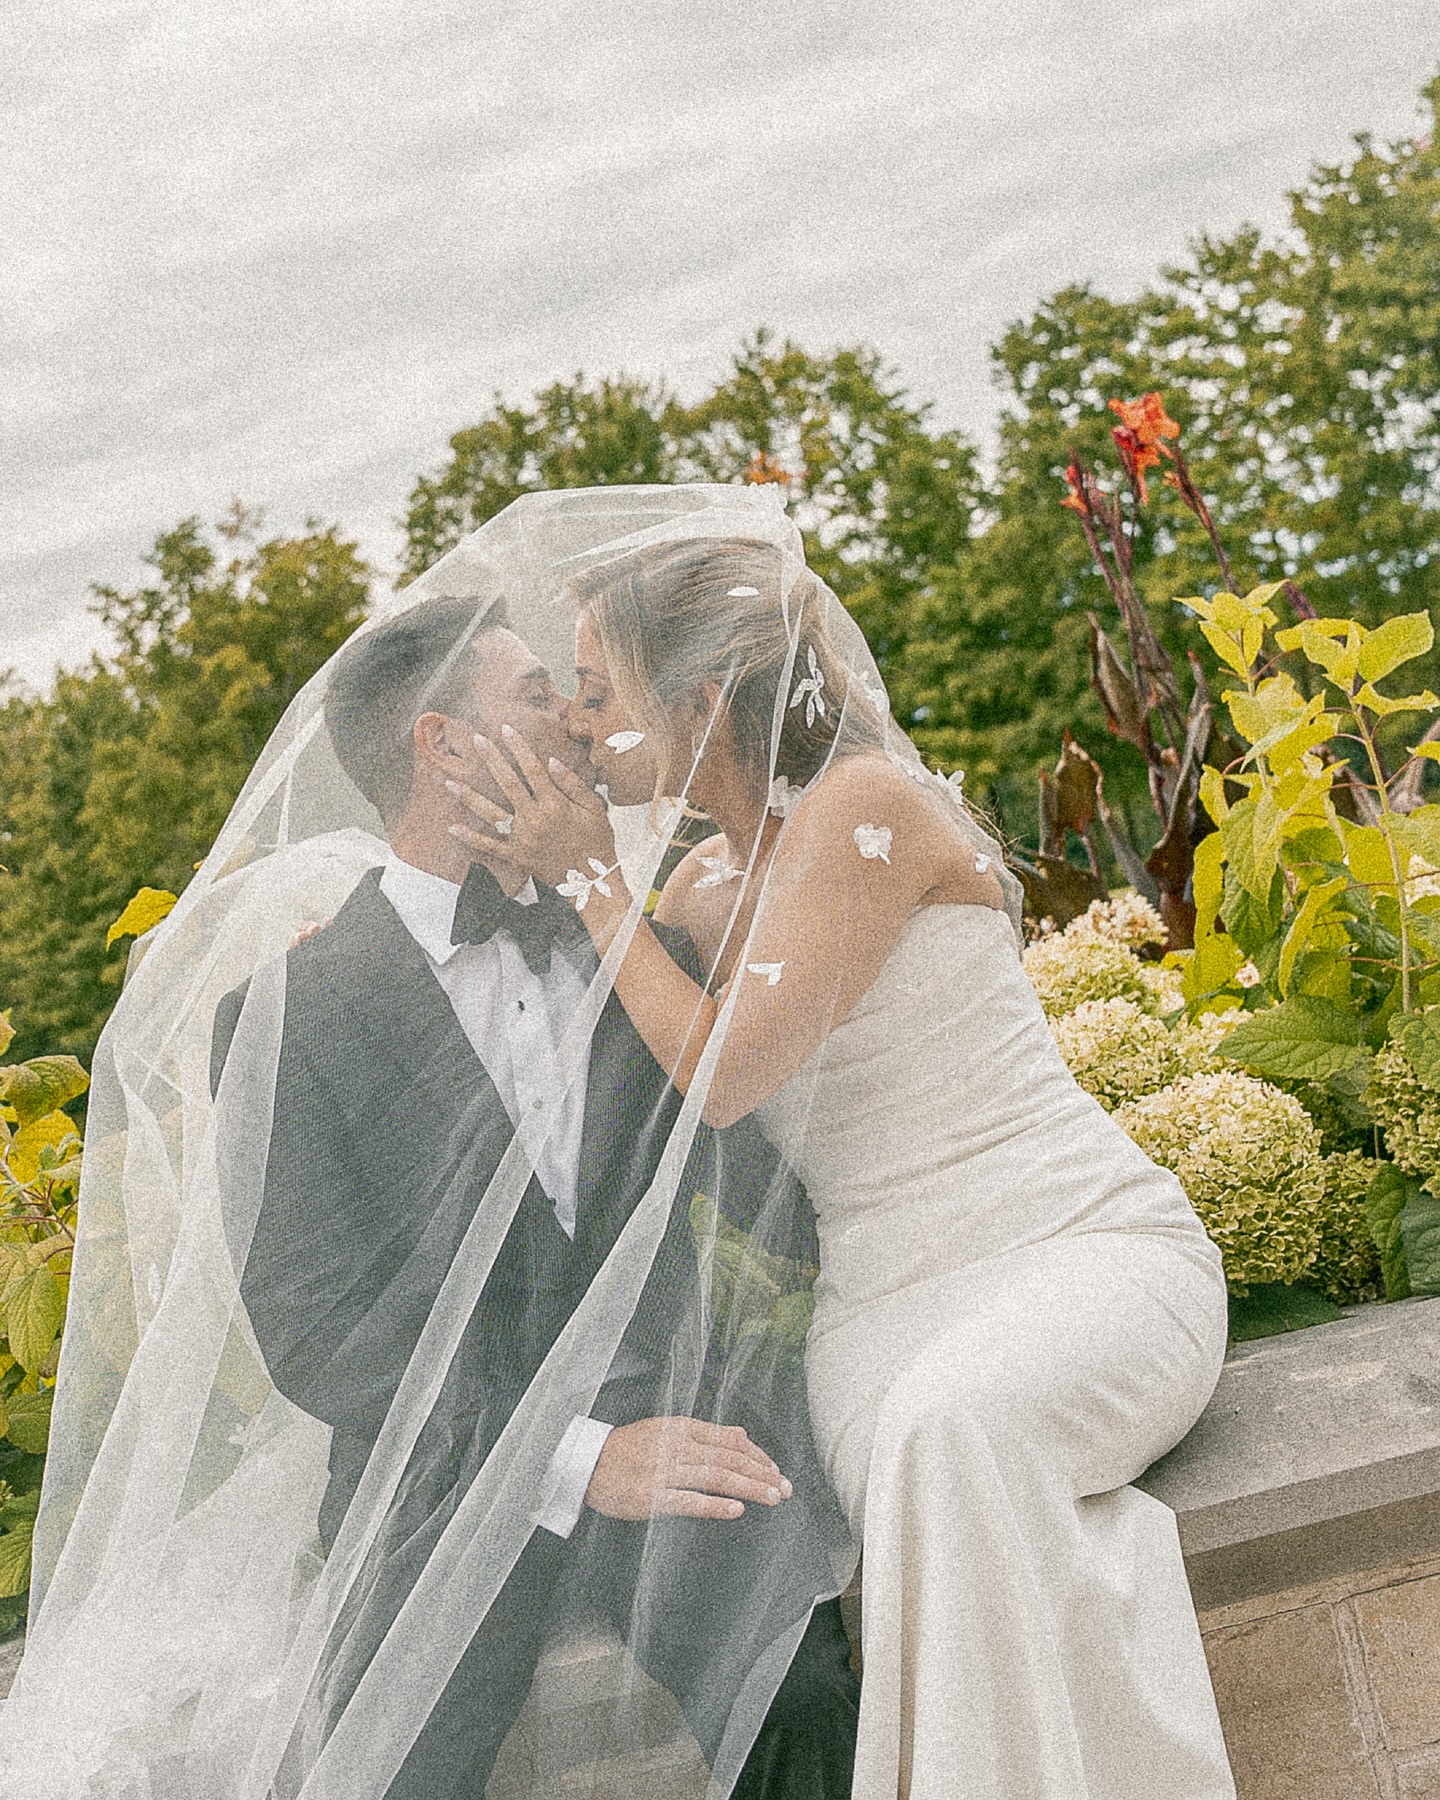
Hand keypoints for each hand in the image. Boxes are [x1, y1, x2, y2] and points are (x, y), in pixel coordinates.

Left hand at [447, 725, 616, 889]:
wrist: (592, 881)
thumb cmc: (597, 842)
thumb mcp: (594, 809)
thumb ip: (572, 784)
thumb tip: (550, 761)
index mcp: (555, 805)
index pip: (532, 769)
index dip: (518, 747)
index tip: (506, 729)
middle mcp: (535, 820)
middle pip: (508, 784)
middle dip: (491, 760)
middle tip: (476, 740)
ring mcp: (523, 839)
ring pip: (491, 814)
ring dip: (469, 798)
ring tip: (450, 782)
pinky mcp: (517, 856)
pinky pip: (489, 846)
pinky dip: (470, 838)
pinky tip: (452, 827)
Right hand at [584, 1417, 793, 1520]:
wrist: (586, 1464)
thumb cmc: (627, 1449)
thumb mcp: (666, 1429)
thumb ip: (705, 1433)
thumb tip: (741, 1432)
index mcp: (681, 1428)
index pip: (730, 1439)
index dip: (757, 1455)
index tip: (775, 1470)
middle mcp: (676, 1446)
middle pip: (729, 1458)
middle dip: (762, 1474)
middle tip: (785, 1488)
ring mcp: (664, 1471)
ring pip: (716, 1477)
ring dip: (749, 1487)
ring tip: (773, 1498)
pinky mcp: (652, 1497)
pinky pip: (689, 1501)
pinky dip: (715, 1505)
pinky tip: (736, 1510)